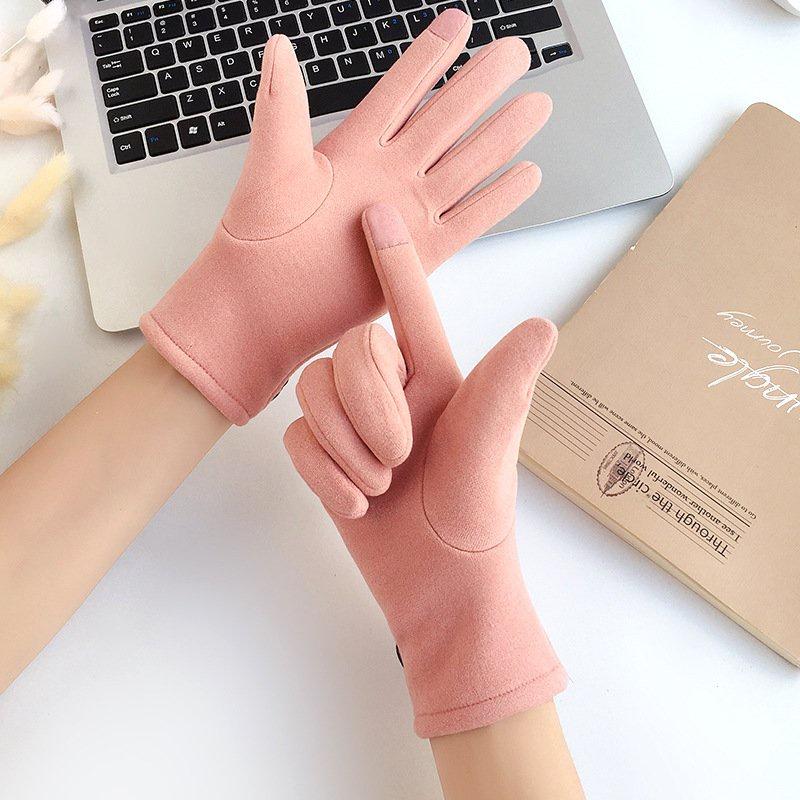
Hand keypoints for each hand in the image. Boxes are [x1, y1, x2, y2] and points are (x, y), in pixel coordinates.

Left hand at [140, 11, 551, 423]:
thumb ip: (281, 108)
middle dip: (481, 86)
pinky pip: (467, 222)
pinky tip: (525, 176)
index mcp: (352, 148)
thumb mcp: (270, 167)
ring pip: (465, 167)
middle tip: (515, 52)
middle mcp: (386, 177)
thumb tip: (280, 47)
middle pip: (446, 121)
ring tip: (535, 106)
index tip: (459, 22)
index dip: (430, 57)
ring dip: (501, 137)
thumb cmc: (256, 241)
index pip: (400, 91)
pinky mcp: (419, 256)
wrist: (264, 308)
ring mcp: (406, 215)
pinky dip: (497, 200)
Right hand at [284, 204, 564, 736]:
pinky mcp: (325, 456)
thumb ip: (505, 384)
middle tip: (401, 458)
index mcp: (434, 373)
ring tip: (381, 487)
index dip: (391, 260)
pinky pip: (296, 441)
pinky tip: (357, 505)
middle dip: (368, 410)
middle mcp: (391, 389)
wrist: (441, 585)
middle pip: (346, 354)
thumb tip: (543, 326)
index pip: (406, 305)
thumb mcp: (492, 447)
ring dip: (345, 449)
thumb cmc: (476, 514)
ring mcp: (355, 423)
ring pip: (313, 395)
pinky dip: (325, 477)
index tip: (373, 212)